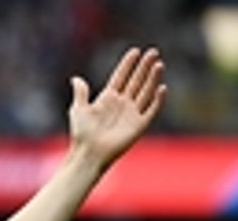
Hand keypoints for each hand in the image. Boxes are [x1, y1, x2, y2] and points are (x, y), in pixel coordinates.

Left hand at [68, 46, 166, 170]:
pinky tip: (161, 87)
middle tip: (153, 52)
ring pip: (146, 92)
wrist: (89, 153)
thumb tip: (76, 79)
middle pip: (136, 81)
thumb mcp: (78, 110)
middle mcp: (122, 104)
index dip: (128, 64)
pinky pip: (151, 110)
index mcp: (108, 98)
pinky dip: (157, 100)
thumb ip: (81, 93)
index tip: (135, 51)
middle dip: (144, 66)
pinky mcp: (139, 125)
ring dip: (153, 78)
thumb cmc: (81, 133)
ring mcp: (132, 114)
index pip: (121, 77)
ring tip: (159, 64)